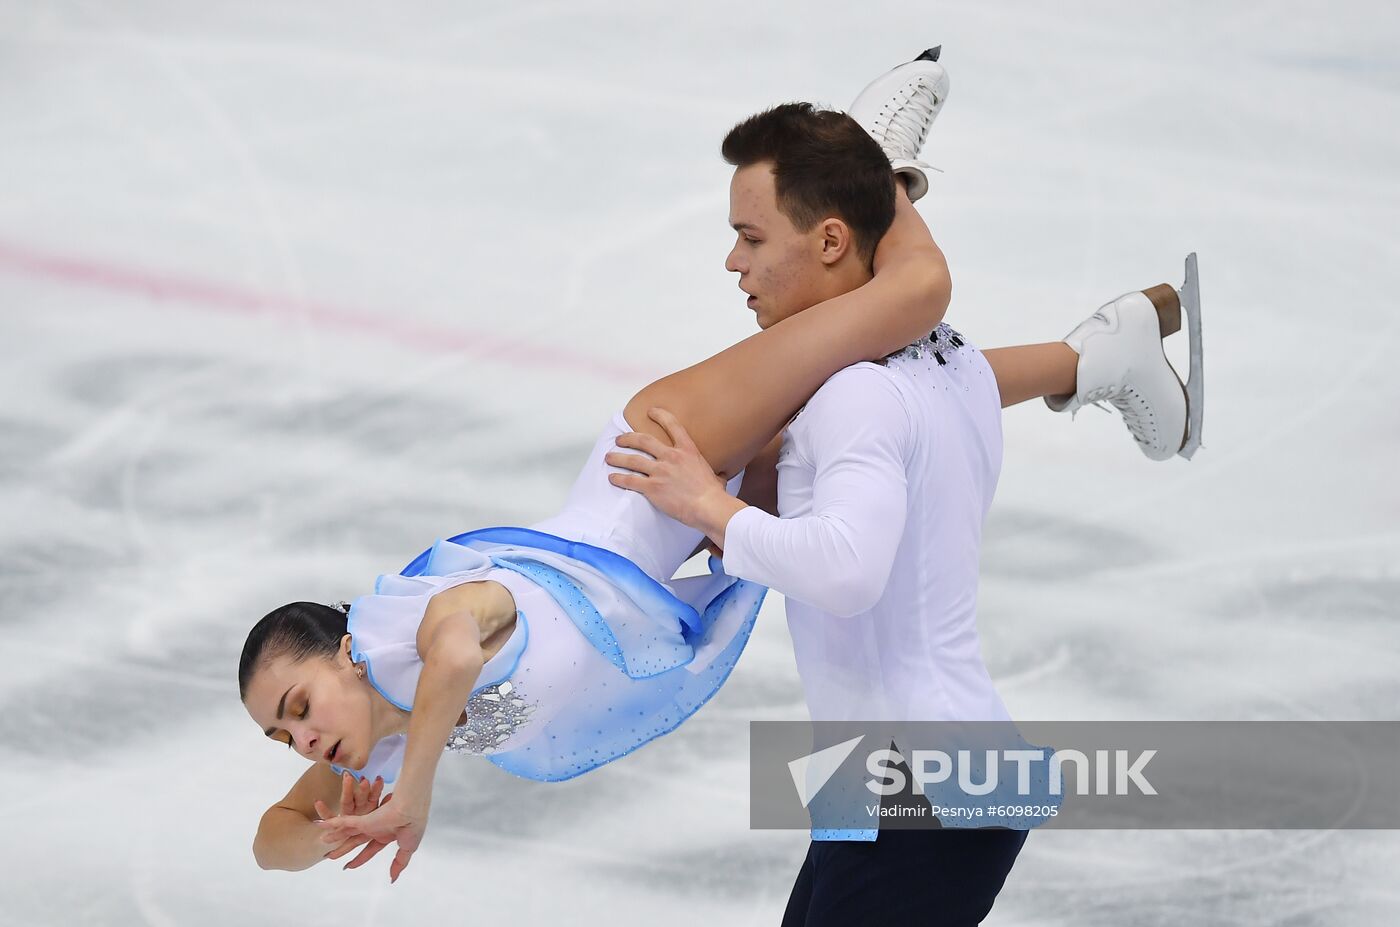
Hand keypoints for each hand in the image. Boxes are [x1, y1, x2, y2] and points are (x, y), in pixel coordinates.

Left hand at [316, 789, 428, 883]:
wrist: (412, 810)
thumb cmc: (413, 826)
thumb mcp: (408, 848)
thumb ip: (399, 863)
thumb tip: (392, 879)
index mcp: (386, 835)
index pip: (369, 850)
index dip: (359, 859)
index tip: (348, 866)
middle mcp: (375, 829)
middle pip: (354, 842)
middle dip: (342, 850)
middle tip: (329, 856)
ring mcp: (368, 823)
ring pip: (347, 832)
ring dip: (335, 837)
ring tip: (321, 841)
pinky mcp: (362, 819)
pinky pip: (344, 822)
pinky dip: (332, 823)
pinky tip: (320, 824)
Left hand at [604, 408, 734, 531]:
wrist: (709, 506)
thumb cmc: (715, 494)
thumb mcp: (716, 476)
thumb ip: (714, 473)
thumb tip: (722, 478)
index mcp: (688, 450)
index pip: (672, 425)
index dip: (660, 415)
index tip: (650, 411)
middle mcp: (671, 457)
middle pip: (643, 440)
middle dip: (628, 438)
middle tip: (619, 439)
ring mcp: (660, 471)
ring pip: (632, 460)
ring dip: (618, 458)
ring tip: (609, 457)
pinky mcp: (653, 488)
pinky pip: (630, 480)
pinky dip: (619, 478)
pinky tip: (612, 477)